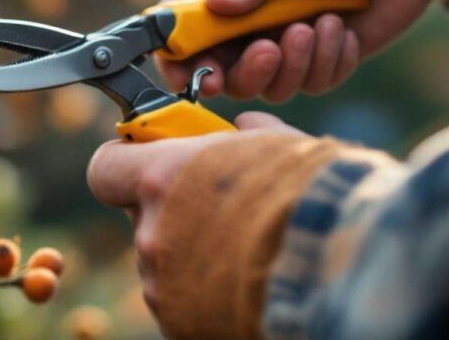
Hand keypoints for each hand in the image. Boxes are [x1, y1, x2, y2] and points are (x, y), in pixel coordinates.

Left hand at [86, 112, 303, 312]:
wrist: (343, 266)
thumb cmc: (312, 197)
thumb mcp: (278, 145)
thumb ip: (246, 136)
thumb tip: (246, 128)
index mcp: (162, 178)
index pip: (105, 169)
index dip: (124, 164)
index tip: (146, 161)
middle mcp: (151, 233)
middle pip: (141, 216)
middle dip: (172, 210)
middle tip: (218, 208)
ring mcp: (163, 286)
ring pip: (164, 260)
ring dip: (193, 253)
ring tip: (246, 250)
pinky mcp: (181, 325)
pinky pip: (182, 299)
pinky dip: (206, 291)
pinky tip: (246, 281)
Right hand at [157, 0, 448, 101]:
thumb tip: (213, 6)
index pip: (178, 30)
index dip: (177, 59)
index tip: (197, 74)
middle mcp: (248, 20)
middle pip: (219, 74)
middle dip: (243, 73)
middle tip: (270, 50)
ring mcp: (285, 43)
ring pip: (267, 86)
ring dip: (293, 65)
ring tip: (321, 24)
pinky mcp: (323, 60)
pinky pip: (312, 85)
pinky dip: (328, 62)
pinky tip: (346, 26)